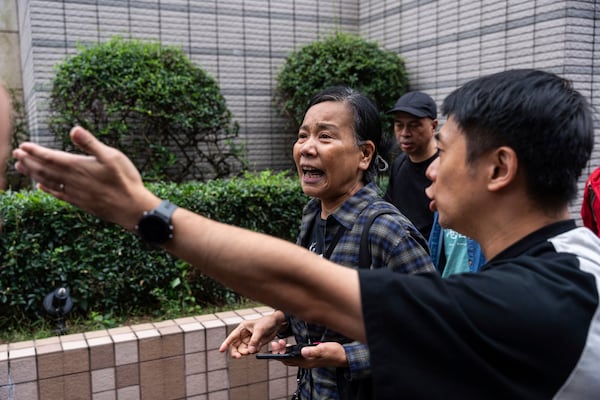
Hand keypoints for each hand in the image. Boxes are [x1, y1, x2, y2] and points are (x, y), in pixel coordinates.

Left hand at [13, 126, 159, 229]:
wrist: (131, 208)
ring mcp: (75, 192)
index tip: (22, 145)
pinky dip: (47, 189)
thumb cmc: (125, 180)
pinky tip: (40, 186)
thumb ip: (91, 144)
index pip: (51, 157)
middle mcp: (72, 179)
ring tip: (21, 168)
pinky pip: (58, 194)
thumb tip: (74, 129)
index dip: (35, 151)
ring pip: (48, 181)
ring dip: (33, 174)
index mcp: (79, 166)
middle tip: (15, 154)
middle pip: (45, 169)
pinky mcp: (80, 202)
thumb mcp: (112, 156)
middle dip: (29, 161)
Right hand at [219, 312, 284, 357]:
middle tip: (239, 356)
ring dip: (247, 352)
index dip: (226, 343)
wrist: (277, 324)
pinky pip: (252, 351)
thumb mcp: (260, 330)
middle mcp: (244, 335)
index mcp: (242, 328)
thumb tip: (250, 351)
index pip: (232, 337)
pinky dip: (254, 351)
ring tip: (254, 348)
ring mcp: (249, 340)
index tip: (221, 350)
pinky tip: (260, 346)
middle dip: (237, 352)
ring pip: (243, 350)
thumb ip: (254, 340)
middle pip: (235, 346)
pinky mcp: (255, 344)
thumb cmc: (267, 322)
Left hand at [271, 340, 347, 367]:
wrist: (343, 356)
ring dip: (284, 352)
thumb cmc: (334, 353)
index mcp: (306, 362)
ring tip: (280, 343)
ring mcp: (307, 360)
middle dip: (279, 352)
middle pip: (287, 360)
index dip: (279, 354)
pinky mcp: (309, 357)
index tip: (275, 347)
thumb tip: (303, 351)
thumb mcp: (324, 349)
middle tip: (275, 343)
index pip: (288, 360)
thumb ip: (313, 351)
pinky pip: (295, 356)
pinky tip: (289, 346)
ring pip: (290, 358)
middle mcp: (305, 363)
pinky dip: (290, 351)